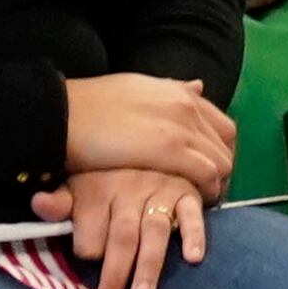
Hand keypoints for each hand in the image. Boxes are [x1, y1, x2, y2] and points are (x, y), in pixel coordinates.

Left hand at [25, 164, 213, 288]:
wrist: (146, 146)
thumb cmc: (105, 177)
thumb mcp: (76, 185)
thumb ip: (59, 202)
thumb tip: (38, 203)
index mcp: (97, 189)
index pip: (91, 231)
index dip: (88, 252)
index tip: (86, 269)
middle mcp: (129, 189)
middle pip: (121, 238)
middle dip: (114, 274)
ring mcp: (161, 191)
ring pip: (154, 232)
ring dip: (149, 266)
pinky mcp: (187, 193)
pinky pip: (192, 215)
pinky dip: (194, 235)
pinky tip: (194, 258)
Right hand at [60, 72, 233, 202]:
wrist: (61, 114)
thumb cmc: (89, 107)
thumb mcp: (137, 90)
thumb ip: (169, 91)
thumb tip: (197, 86)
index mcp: (178, 92)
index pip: (220, 124)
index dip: (218, 149)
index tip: (206, 168)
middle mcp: (187, 105)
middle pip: (226, 143)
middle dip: (220, 167)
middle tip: (205, 189)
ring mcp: (182, 127)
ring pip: (222, 160)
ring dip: (216, 182)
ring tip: (199, 199)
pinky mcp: (172, 150)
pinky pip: (208, 173)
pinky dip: (208, 189)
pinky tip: (195, 202)